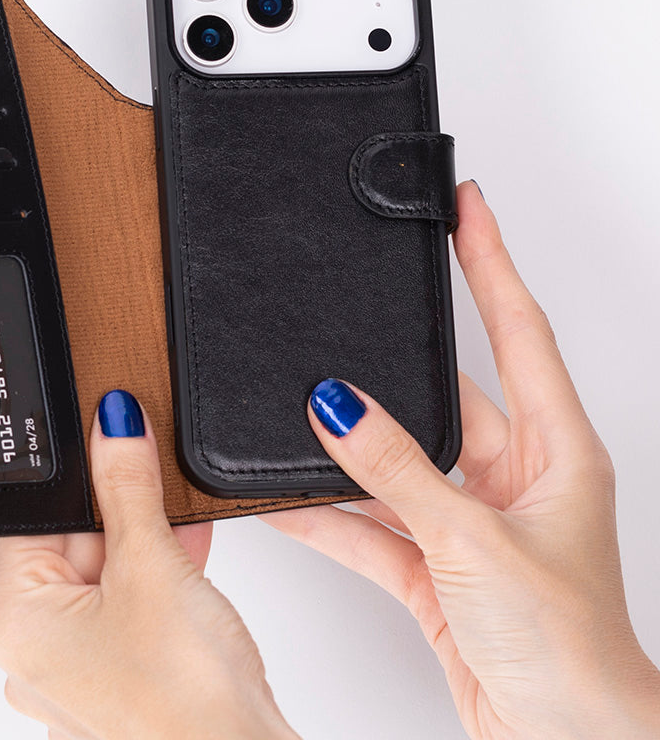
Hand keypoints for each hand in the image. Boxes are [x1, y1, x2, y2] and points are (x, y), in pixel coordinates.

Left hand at [0, 390, 298, 739]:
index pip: (36, 518)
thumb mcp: (152, 565)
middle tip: (153, 474)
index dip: (79, 474)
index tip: (111, 438)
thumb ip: (127, 484)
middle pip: (73, 543)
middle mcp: (36, 653)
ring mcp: (78, 669)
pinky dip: (157, 577)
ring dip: (145, 540)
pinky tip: (188, 555)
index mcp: (15, 625)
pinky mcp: (118, 677)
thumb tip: (113, 426)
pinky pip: (129, 605)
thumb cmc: (184, 707)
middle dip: (120, 508)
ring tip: (181, 521)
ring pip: (107, 573)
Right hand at [262, 181, 659, 739]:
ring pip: (396, 464)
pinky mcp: (436, 567)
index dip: (491, 262)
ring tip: (297, 417)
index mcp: (557, 452)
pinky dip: (331, 514)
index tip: (465, 207)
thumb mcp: (478, 543)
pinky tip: (288, 499)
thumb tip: (340, 406)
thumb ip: (400, 470)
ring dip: (350, 452)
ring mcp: (471, 522)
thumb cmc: (571, 652)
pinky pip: (371, 523)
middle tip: (352, 309)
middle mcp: (515, 478)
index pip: (519, 331)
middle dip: (392, 366)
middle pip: (445, 396)